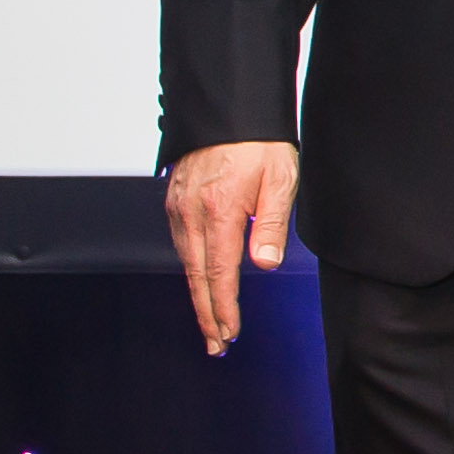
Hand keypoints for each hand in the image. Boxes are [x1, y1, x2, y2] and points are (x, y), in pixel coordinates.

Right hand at [163, 140, 299, 354]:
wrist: (230, 108)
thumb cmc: (259, 142)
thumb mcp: (279, 180)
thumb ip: (272, 224)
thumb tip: (264, 264)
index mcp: (219, 211)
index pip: (219, 273)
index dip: (223, 308)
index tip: (228, 333)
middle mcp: (191, 213)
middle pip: (196, 276)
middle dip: (207, 314)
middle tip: (216, 345)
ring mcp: (178, 206)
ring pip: (185, 261)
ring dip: (198, 294)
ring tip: (212, 321)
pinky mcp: (174, 199)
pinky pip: (180, 242)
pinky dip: (190, 268)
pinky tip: (201, 280)